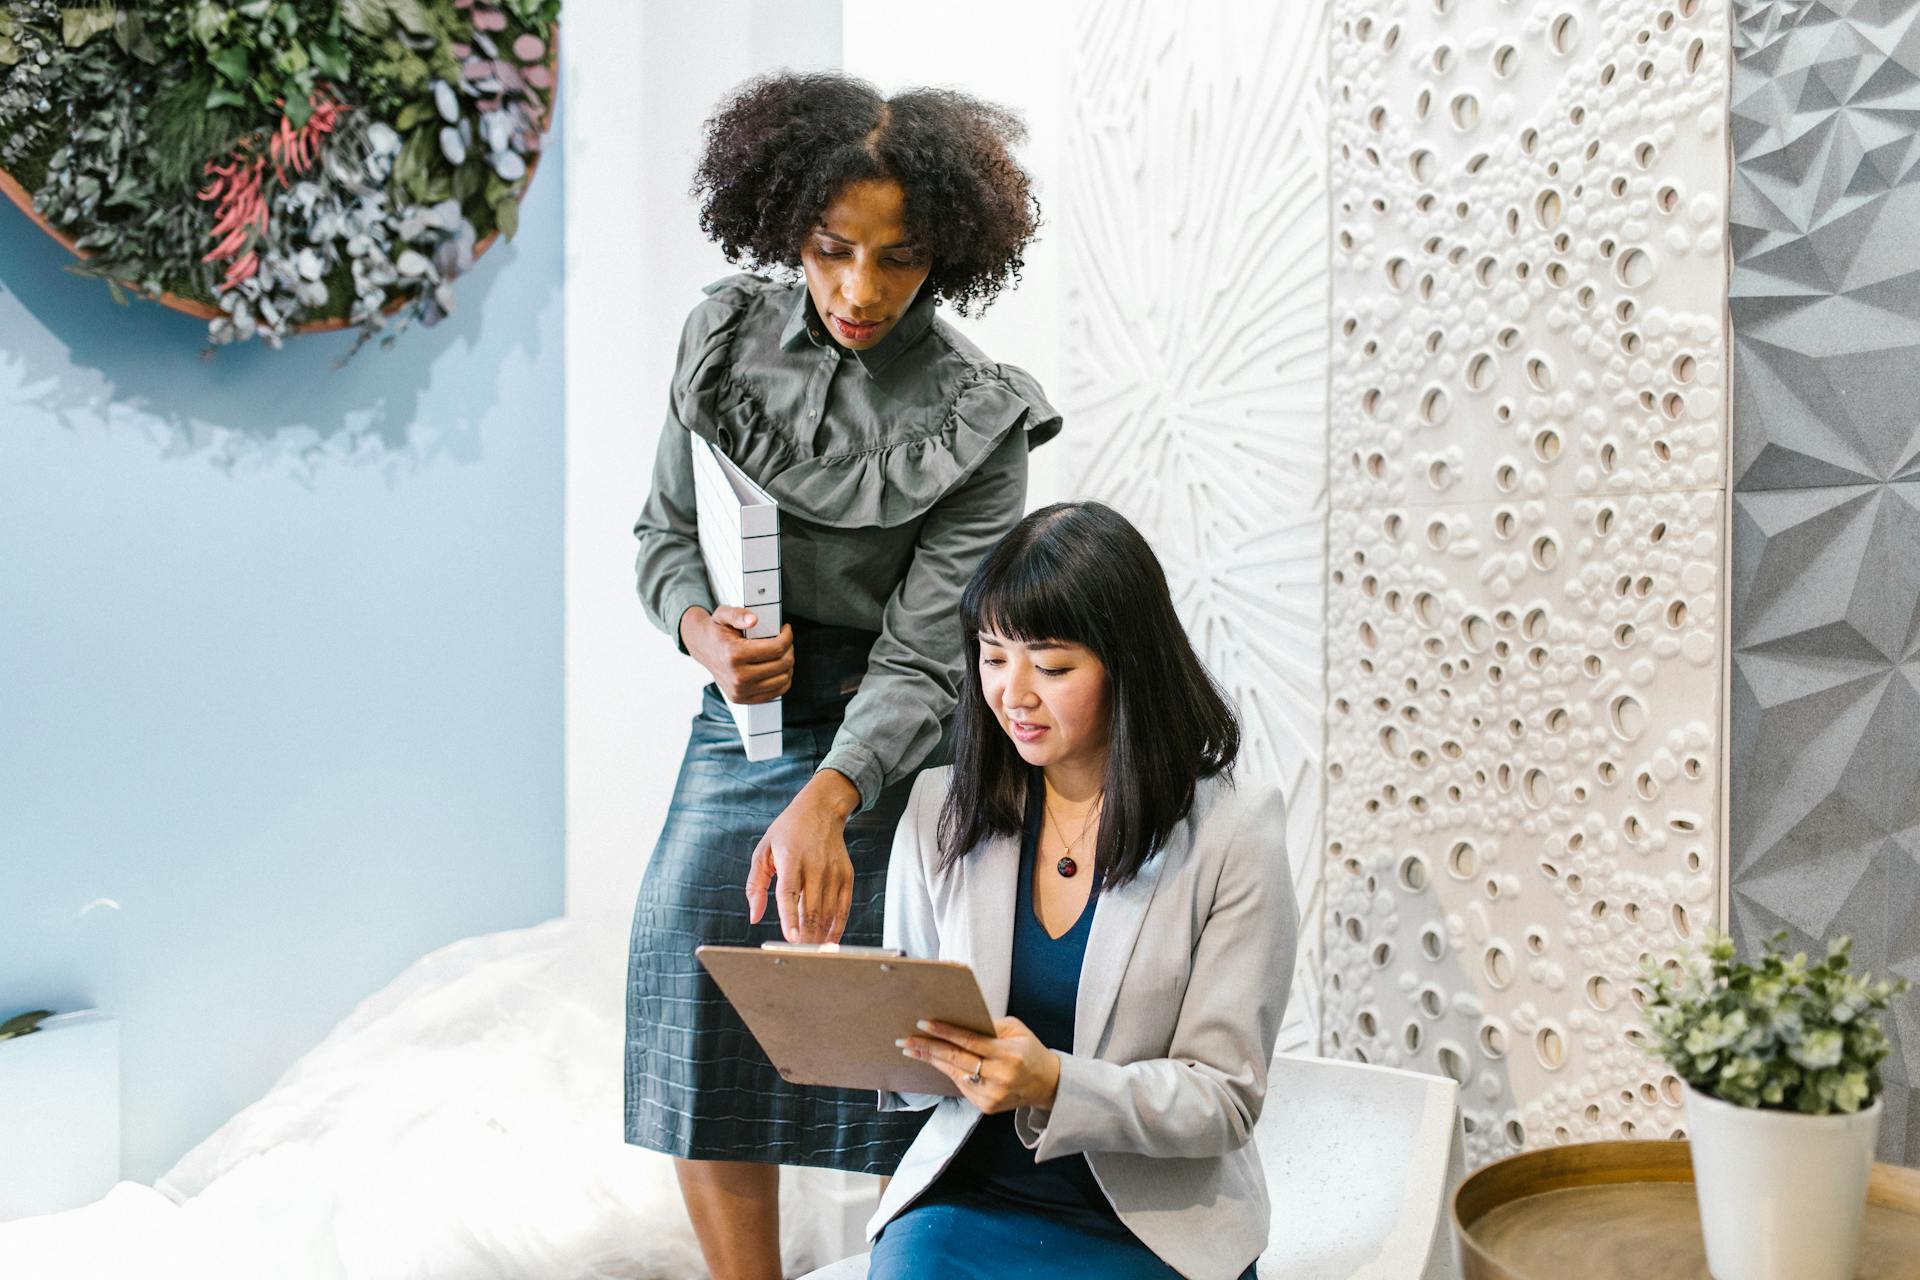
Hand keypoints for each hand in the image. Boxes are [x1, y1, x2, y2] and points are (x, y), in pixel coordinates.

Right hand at [680, 605, 792, 703]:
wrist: (702, 647)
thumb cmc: (716, 631)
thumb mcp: (723, 615)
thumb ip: (738, 614)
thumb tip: (753, 620)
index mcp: (733, 655)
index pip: (776, 649)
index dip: (787, 637)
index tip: (786, 630)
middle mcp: (737, 677)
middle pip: (782, 664)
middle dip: (789, 649)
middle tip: (785, 640)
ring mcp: (740, 690)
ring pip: (782, 680)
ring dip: (788, 665)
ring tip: (782, 654)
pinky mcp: (742, 698)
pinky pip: (775, 693)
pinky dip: (782, 680)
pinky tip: (778, 668)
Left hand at [743, 770, 860, 942]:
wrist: (821, 810)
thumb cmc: (787, 832)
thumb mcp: (763, 851)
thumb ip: (756, 885)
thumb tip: (754, 917)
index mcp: (791, 858)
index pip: (790, 893)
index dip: (790, 917)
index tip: (791, 939)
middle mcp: (815, 865)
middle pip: (812, 908)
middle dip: (806, 935)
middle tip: (798, 956)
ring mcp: (834, 871)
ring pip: (828, 912)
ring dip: (820, 935)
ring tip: (811, 953)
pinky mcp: (847, 875)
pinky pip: (844, 907)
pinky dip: (837, 927)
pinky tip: (829, 940)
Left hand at [901, 1017, 1061, 1114]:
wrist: (1047, 1085)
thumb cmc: (1029, 1051)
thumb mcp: (1017, 1030)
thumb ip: (990, 1024)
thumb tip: (959, 1018)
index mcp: (1008, 1054)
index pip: (969, 1041)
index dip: (944, 1032)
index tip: (923, 1023)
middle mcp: (999, 1076)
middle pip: (955, 1059)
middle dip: (927, 1048)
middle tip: (905, 1039)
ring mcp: (991, 1094)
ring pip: (954, 1074)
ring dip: (930, 1061)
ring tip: (910, 1049)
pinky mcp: (986, 1106)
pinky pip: (961, 1085)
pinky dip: (947, 1072)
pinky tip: (933, 1062)